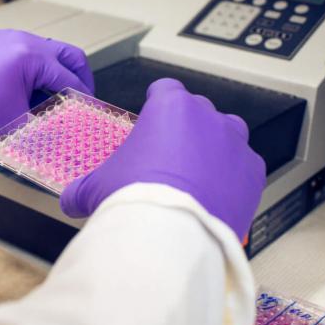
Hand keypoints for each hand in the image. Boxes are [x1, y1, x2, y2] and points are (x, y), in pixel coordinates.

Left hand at [0, 29, 95, 142]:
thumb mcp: (17, 124)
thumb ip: (51, 127)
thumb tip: (73, 132)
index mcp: (30, 57)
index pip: (69, 79)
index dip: (84, 100)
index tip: (91, 113)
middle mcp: (23, 40)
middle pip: (69, 55)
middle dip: (80, 78)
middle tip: (84, 100)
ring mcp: (10, 37)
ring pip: (51, 51)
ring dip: (59, 73)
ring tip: (58, 98)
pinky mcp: (0, 40)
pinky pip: (31, 50)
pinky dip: (40, 68)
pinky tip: (35, 89)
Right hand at [60, 78, 265, 241]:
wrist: (170, 236)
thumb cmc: (135, 199)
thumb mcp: (95, 188)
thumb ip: (84, 187)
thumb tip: (71, 199)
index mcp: (170, 106)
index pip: (166, 89)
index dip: (157, 102)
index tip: (153, 118)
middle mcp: (207, 117)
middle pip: (198, 112)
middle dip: (185, 130)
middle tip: (168, 159)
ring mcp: (235, 144)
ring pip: (227, 136)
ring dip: (214, 149)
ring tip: (196, 176)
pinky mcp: (253, 173)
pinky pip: (244, 168)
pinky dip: (232, 179)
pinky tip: (215, 197)